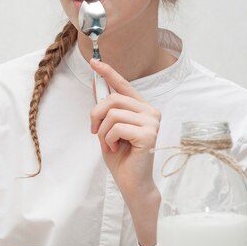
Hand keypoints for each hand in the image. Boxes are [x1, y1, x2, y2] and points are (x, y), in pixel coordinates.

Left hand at [89, 59, 160, 245]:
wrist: (133, 184)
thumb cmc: (123, 160)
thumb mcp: (108, 131)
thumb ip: (105, 110)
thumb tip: (97, 85)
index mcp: (143, 109)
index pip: (124, 85)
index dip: (109, 72)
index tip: (94, 62)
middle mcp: (150, 112)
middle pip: (114, 98)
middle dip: (96, 114)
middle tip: (95, 132)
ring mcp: (152, 122)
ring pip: (113, 113)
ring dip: (103, 131)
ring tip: (109, 145)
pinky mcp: (148, 133)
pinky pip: (117, 127)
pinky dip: (109, 139)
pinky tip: (116, 149)